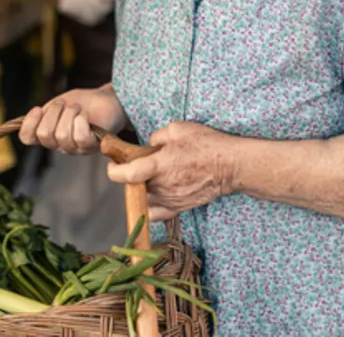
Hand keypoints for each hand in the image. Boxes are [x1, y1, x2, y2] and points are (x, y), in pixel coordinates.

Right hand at [20, 86, 126, 153]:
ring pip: (62, 135)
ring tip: (77, 108)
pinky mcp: (91, 146)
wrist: (107, 99)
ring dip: (70, 113)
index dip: (28, 124)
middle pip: (44, 134)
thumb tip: (27, 118)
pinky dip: (81, 120)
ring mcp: (75, 148)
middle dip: (54, 112)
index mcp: (48, 134)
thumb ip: (43, 113)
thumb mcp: (58, 104)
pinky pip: (79, 137)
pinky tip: (85, 115)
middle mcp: (59, 145)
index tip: (38, 109)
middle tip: (65, 104)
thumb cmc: (82, 102)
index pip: (27, 138)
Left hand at [107, 122, 234, 220]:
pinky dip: (149, 207)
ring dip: (140, 190)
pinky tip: (154, 195)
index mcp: (159, 165)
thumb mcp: (178, 129)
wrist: (230, 165)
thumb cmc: (207, 145)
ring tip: (148, 178)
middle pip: (133, 186)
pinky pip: (156, 214)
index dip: (114, 171)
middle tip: (136, 164)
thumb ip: (157, 137)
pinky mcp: (179, 208)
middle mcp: (162, 186)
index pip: (126, 175)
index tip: (113, 164)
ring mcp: (170, 200)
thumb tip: (150, 145)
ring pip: (143, 200)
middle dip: (129, 175)